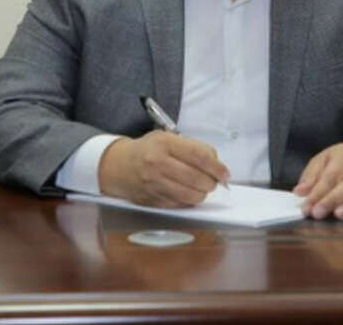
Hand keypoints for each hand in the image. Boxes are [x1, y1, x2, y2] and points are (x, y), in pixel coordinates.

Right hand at [98, 131, 228, 207]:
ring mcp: (154, 184)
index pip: (199, 156)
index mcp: (164, 144)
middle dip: (212, 182)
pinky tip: (187, 192)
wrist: (118, 166)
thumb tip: (216, 163)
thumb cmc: (147, 150)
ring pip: (191, 195)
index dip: (217, 167)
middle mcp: (157, 163)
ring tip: (201, 187)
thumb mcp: (168, 138)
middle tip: (214, 181)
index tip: (225, 173)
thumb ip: (193, 147)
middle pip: (197, 178)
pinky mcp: (152, 200)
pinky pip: (180, 204)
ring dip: (202, 193)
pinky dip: (189, 200)